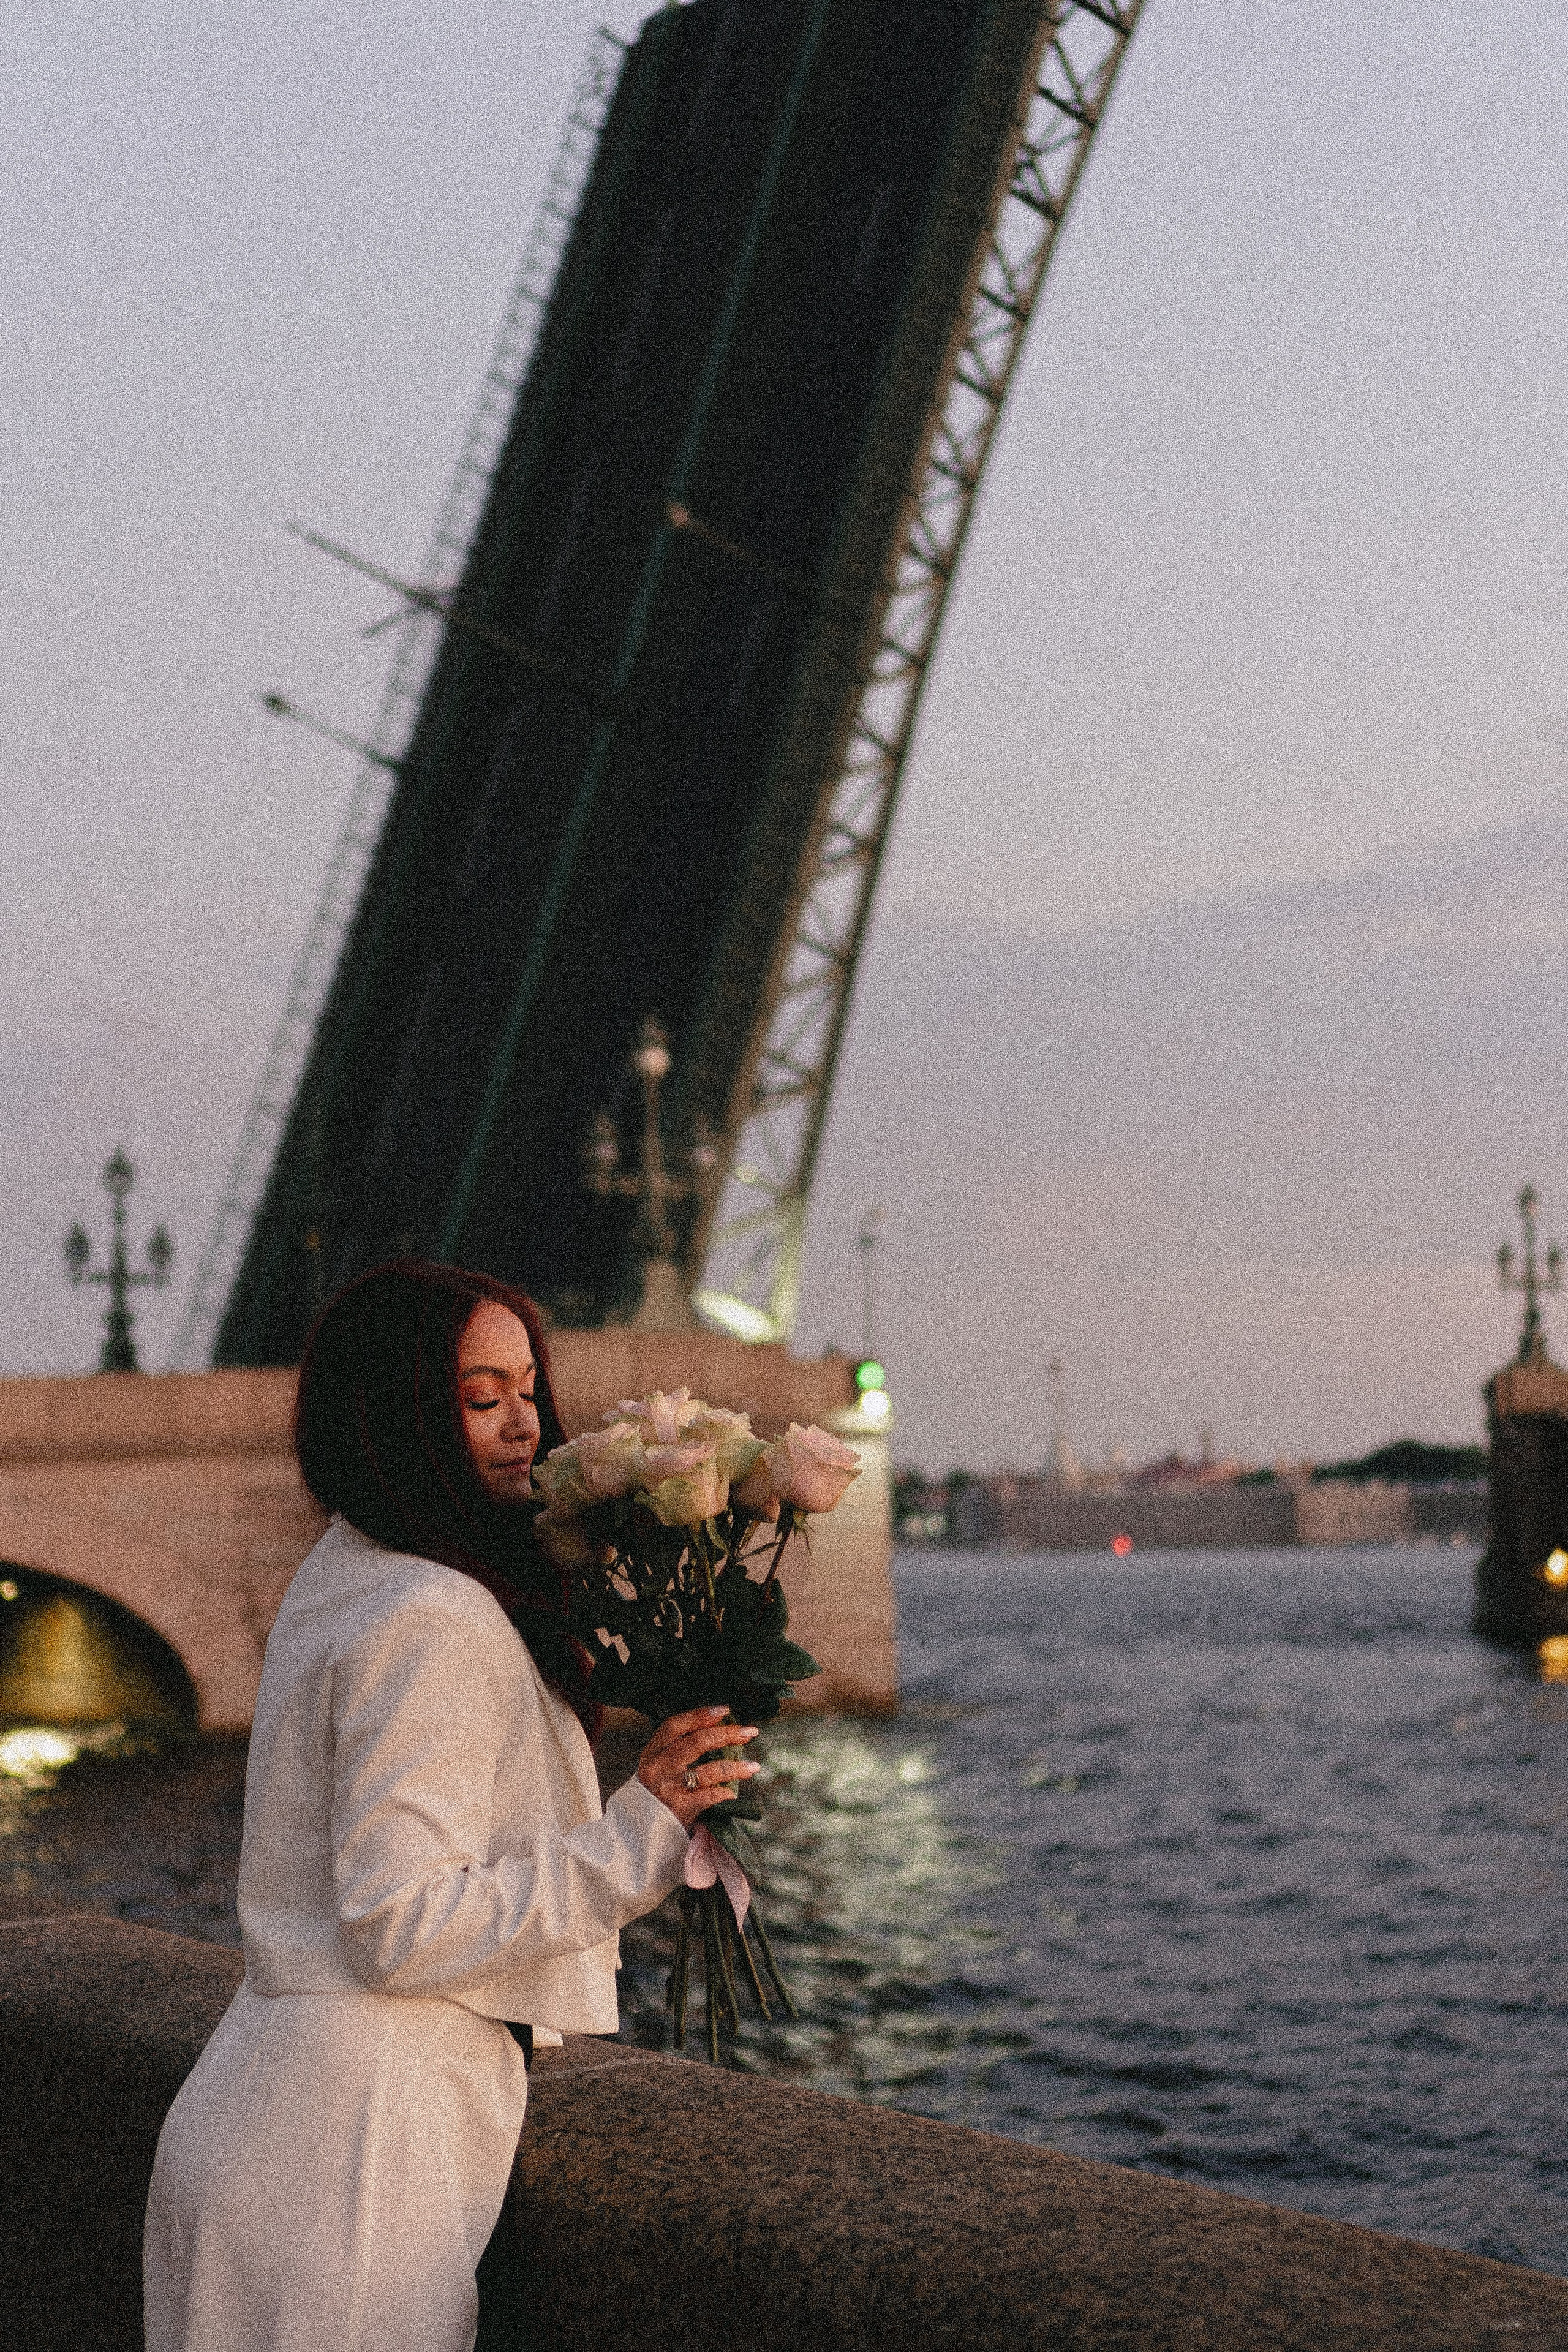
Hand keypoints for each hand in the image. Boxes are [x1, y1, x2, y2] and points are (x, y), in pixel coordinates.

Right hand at [638, 1706, 760, 1829]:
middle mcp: (658, 1767)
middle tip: (748, 1732)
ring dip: (734, 1767)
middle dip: (725, 1734)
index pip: (675, 1725)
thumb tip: (720, 1727)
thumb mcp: (660, 1762)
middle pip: (695, 1743)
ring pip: (706, 1771)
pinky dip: (721, 1793)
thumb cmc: (659, 1787)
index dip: (700, 1715)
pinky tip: (731, 1793)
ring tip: (753, 1766)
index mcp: (653, 1751)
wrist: (642, 1825)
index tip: (724, 1710)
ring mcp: (667, 1788)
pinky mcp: (677, 1809)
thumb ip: (681, 1745)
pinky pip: (706, 1797)